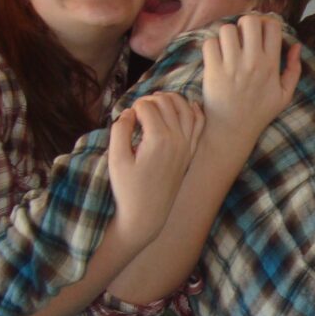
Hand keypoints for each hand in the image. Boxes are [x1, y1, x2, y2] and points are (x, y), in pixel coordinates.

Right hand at [108, 92, 204, 248]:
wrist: (146, 215)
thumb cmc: (128, 189)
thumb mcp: (116, 159)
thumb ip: (120, 130)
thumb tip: (130, 112)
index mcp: (158, 139)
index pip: (147, 106)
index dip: (133, 107)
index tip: (126, 120)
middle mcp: (177, 140)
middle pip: (166, 102)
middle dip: (150, 100)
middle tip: (138, 111)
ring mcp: (186, 146)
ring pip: (186, 109)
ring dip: (171, 100)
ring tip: (157, 102)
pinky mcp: (189, 153)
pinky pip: (199, 125)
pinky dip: (195, 111)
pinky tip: (190, 104)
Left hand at [201, 12, 301, 164]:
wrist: (233, 130)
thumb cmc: (259, 113)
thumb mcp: (284, 95)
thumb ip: (294, 70)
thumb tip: (296, 46)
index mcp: (271, 65)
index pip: (272, 26)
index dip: (265, 24)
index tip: (260, 33)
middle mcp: (252, 62)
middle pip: (249, 21)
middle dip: (245, 25)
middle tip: (242, 37)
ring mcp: (231, 65)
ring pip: (227, 29)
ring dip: (227, 35)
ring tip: (228, 47)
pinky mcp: (213, 70)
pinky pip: (210, 43)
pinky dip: (212, 46)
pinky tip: (216, 56)